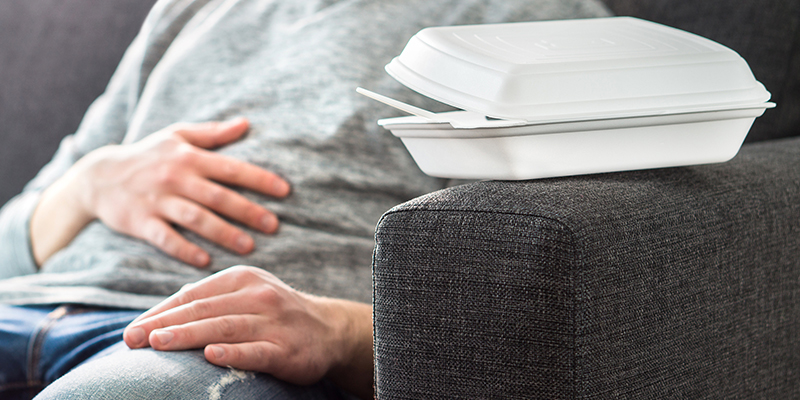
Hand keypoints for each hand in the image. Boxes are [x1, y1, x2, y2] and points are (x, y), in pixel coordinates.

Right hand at [31, 118, 290, 266]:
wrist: (97, 177)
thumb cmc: (147, 155)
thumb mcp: (177, 136)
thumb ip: (213, 133)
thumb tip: (246, 123)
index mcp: (189, 157)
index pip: (231, 168)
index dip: (259, 179)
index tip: (284, 191)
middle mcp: (176, 178)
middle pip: (218, 196)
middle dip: (248, 211)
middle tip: (274, 225)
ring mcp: (158, 201)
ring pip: (196, 219)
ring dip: (223, 233)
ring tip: (249, 246)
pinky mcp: (141, 222)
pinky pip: (166, 239)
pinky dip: (185, 250)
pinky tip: (206, 261)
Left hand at [123, 266, 373, 398]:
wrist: (329, 330)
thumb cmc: (275, 315)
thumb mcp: (246, 296)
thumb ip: (210, 301)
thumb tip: (164, 312)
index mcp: (242, 279)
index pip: (193, 296)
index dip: (160, 313)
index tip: (132, 332)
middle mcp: (258, 295)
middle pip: (204, 310)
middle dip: (164, 324)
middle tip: (132, 339)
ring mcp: (274, 322)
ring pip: (225, 327)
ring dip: (189, 335)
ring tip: (158, 343)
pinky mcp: (287, 349)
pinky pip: (257, 351)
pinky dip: (233, 353)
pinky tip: (210, 356)